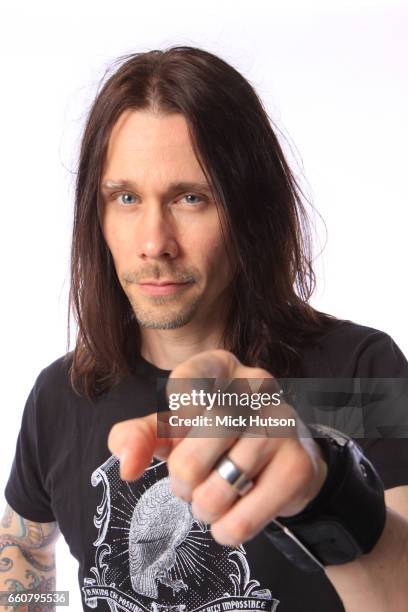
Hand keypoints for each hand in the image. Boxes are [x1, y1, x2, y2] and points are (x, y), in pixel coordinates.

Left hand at [107, 349, 327, 545]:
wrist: (282, 461)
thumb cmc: (219, 438)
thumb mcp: (176, 429)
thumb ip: (140, 437)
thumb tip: (126, 467)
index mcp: (222, 366)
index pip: (183, 385)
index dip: (176, 421)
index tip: (185, 429)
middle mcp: (257, 386)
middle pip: (190, 456)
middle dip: (182, 482)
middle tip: (192, 482)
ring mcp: (282, 423)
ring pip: (216, 491)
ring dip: (205, 508)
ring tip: (215, 496)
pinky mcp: (298, 465)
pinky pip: (243, 519)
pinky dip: (227, 529)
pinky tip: (236, 514)